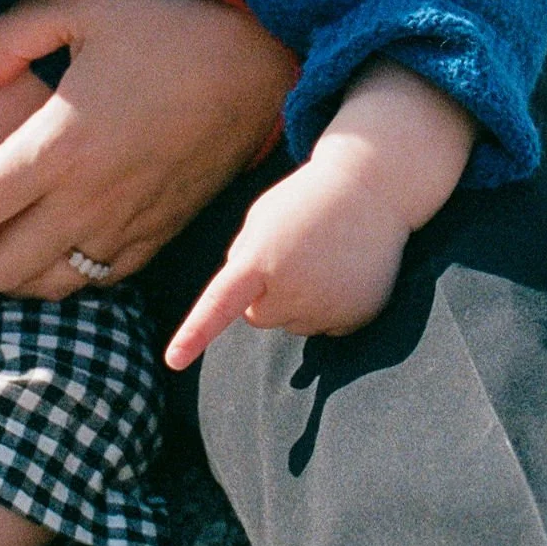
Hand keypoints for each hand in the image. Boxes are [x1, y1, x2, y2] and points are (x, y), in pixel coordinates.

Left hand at [0, 0, 298, 296]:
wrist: (258, 65)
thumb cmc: (168, 28)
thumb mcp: (83, 5)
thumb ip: (13, 34)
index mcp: (61, 147)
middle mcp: (89, 200)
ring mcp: (125, 226)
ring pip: (46, 286)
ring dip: (2, 281)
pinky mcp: (156, 236)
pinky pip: (94, 281)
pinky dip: (56, 279)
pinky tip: (40, 254)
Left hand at [164, 154, 409, 368]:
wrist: (373, 184)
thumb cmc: (306, 200)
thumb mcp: (263, 219)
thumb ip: (242, 259)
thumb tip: (243, 306)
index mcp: (261, 258)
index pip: (220, 304)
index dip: (195, 334)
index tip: (173, 361)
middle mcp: (294, 287)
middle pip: (259, 318)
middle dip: (267, 295)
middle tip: (295, 254)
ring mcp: (329, 304)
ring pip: (295, 324)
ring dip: (301, 299)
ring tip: (324, 257)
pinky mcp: (358, 315)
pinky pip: (327, 327)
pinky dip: (332, 306)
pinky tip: (344, 271)